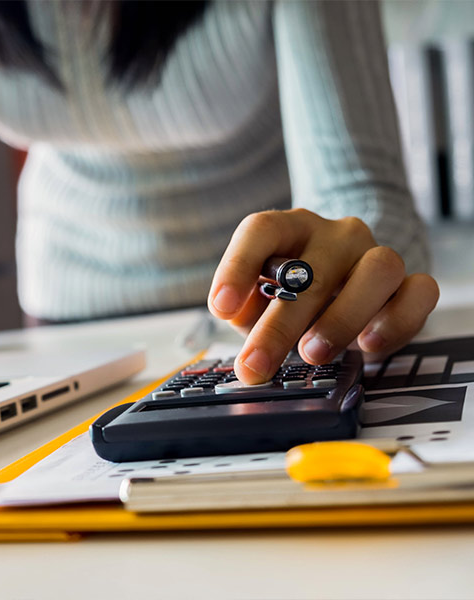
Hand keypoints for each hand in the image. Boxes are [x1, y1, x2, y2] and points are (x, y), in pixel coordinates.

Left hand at [207, 209, 438, 383]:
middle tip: (256, 365)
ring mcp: (375, 254)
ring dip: (340, 319)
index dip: (237, 266)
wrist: (344, 285)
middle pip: (311, 270)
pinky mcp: (409, 283)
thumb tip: (241, 322)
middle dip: (278, 326)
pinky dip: (396, 321)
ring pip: (376, 270)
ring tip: (312, 354)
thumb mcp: (259, 302)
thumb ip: (246, 310)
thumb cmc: (293, 296)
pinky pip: (419, 292)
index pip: (262, 230)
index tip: (221, 308)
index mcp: (290, 229)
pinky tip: (368, 346)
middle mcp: (335, 235)